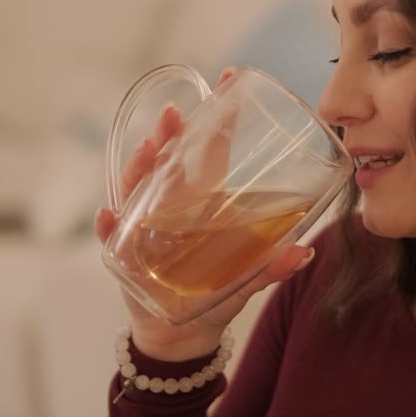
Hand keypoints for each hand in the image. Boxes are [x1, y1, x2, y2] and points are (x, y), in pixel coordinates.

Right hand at [94, 68, 314, 361]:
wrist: (180, 335)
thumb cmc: (214, 297)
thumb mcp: (247, 280)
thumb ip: (272, 267)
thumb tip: (307, 252)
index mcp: (201, 203)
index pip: (209, 152)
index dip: (217, 120)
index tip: (228, 81)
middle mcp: (169, 208)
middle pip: (167, 162)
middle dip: (170, 136)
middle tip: (176, 114)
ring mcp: (143, 227)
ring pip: (136, 189)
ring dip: (138, 169)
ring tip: (147, 151)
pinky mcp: (124, 255)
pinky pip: (112, 236)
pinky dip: (108, 225)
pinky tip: (109, 214)